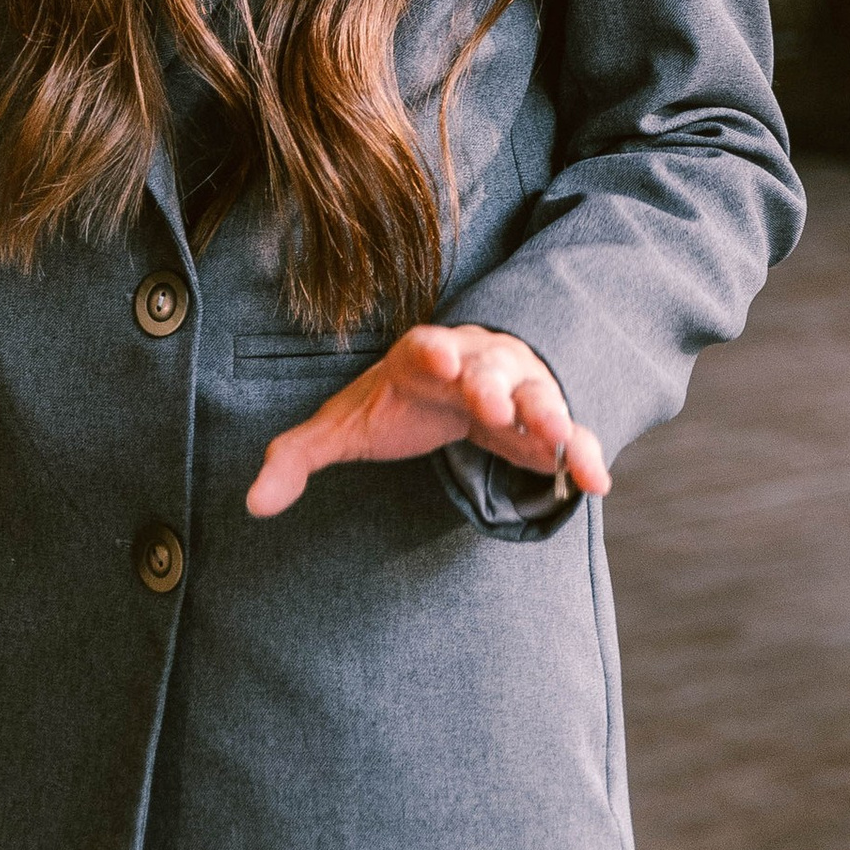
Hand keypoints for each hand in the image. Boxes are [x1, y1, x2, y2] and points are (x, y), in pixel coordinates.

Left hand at [244, 322, 609, 520]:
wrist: (456, 382)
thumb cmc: (397, 402)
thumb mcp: (347, 425)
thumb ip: (299, 456)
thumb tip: (253, 503)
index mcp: (421, 357)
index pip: (424, 347)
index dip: (433, 350)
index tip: (439, 357)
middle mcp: (475, 362)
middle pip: (485, 367)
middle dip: (491, 384)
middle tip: (495, 405)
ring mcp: (515, 387)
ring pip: (535, 392)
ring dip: (546, 413)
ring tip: (559, 441)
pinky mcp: (544, 420)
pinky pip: (569, 432)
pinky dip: (582, 451)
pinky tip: (596, 480)